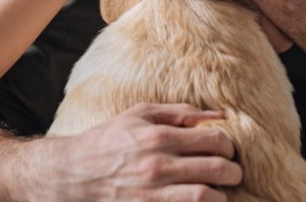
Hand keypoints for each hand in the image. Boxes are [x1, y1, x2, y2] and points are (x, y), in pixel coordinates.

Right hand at [30, 103, 240, 201]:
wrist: (72, 174)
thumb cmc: (108, 140)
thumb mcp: (140, 115)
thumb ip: (180, 112)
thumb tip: (217, 114)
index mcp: (159, 137)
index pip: (214, 140)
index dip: (229, 145)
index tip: (227, 149)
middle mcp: (158, 166)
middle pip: (217, 170)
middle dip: (233, 172)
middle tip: (232, 173)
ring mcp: (152, 195)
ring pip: (206, 198)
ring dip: (221, 196)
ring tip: (219, 192)